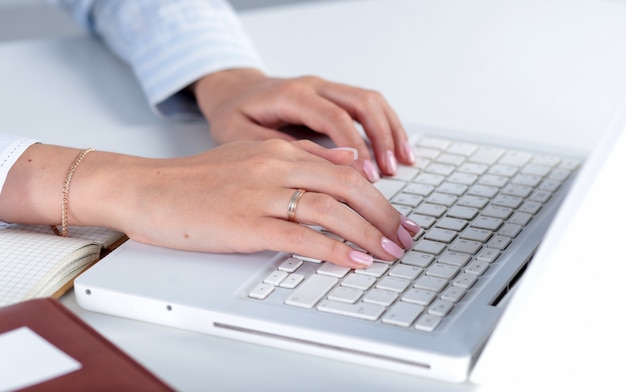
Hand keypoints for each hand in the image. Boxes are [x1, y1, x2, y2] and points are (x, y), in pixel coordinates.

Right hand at [2, 140, 418, 268]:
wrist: (146, 189)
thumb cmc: (194, 180)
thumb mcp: (249, 156)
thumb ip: (298, 157)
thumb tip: (344, 161)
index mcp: (278, 150)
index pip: (343, 168)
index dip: (378, 193)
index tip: (396, 215)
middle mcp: (274, 166)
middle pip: (348, 186)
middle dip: (384, 213)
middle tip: (406, 236)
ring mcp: (261, 194)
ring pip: (331, 209)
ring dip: (368, 232)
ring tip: (390, 251)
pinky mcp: (245, 223)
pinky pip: (301, 236)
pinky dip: (334, 249)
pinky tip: (354, 260)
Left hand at [191, 68, 415, 181]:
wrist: (232, 91)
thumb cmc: (234, 115)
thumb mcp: (242, 135)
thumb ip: (281, 149)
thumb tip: (324, 167)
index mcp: (292, 95)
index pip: (334, 117)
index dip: (355, 146)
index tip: (369, 176)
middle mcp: (313, 86)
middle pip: (361, 103)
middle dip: (382, 138)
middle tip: (391, 171)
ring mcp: (325, 88)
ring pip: (370, 101)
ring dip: (390, 131)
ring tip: (404, 162)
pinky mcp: (333, 96)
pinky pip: (367, 105)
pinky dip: (386, 126)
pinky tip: (396, 149)